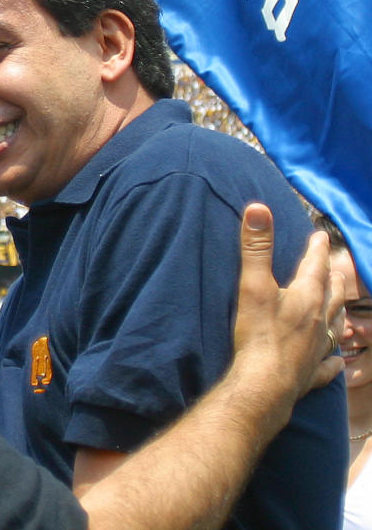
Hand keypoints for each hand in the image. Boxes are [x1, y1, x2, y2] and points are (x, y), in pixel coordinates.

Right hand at [233, 203, 344, 397]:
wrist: (265, 385)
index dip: (317, 249)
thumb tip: (258, 208)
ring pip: (335, 325)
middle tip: (333, 268)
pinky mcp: (312, 373)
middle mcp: (319, 320)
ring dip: (338, 312)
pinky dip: (334, 359)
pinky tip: (336, 359)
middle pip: (332, 294)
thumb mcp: (253, 285)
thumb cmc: (258, 335)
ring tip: (339, 306)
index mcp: (307, 296)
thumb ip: (256, 247)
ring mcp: (318, 348)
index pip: (316, 265)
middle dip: (332, 278)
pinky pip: (329, 364)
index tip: (320, 236)